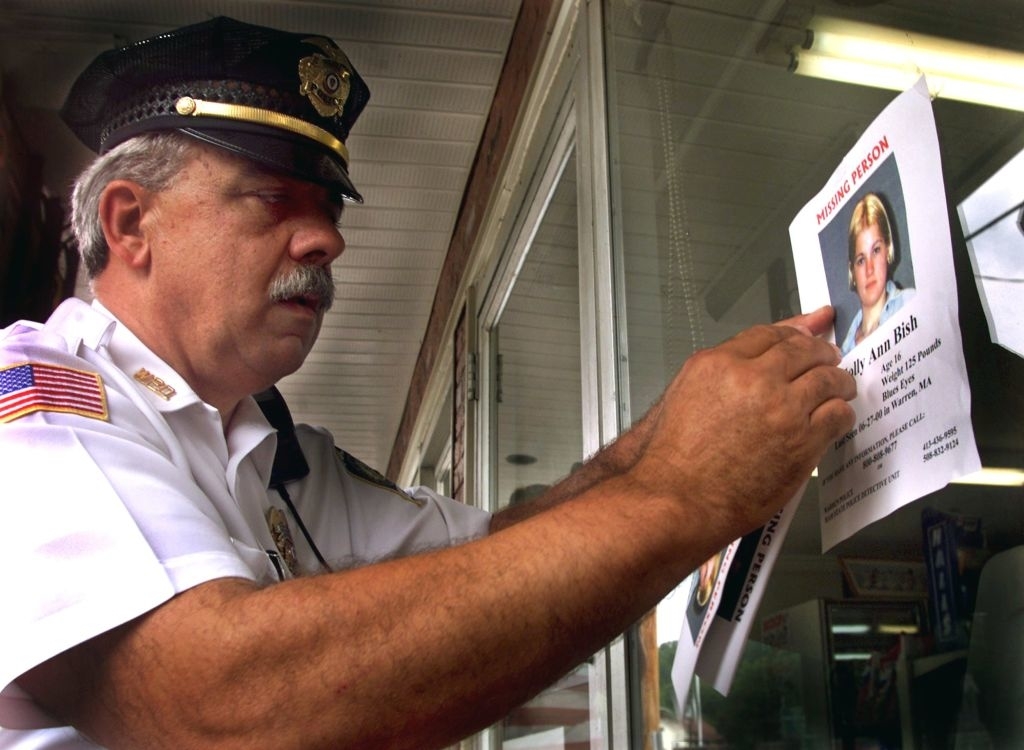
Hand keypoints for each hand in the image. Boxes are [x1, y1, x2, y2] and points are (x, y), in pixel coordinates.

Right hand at [631, 306, 854, 540]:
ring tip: (840, 389)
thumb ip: (718, 372)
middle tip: (829, 359)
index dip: (794, 332)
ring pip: (828, 378)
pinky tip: (836, 420)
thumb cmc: (670, 460)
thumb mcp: (680, 397)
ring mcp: (781, 408)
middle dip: (821, 353)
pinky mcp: (802, 440)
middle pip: (803, 350)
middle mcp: (751, 378)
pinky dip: (841, 414)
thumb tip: (749, 358)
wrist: (674, 500)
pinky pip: (837, 414)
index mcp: (717, 364)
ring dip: (838, 382)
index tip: (808, 330)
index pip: (769, 334)